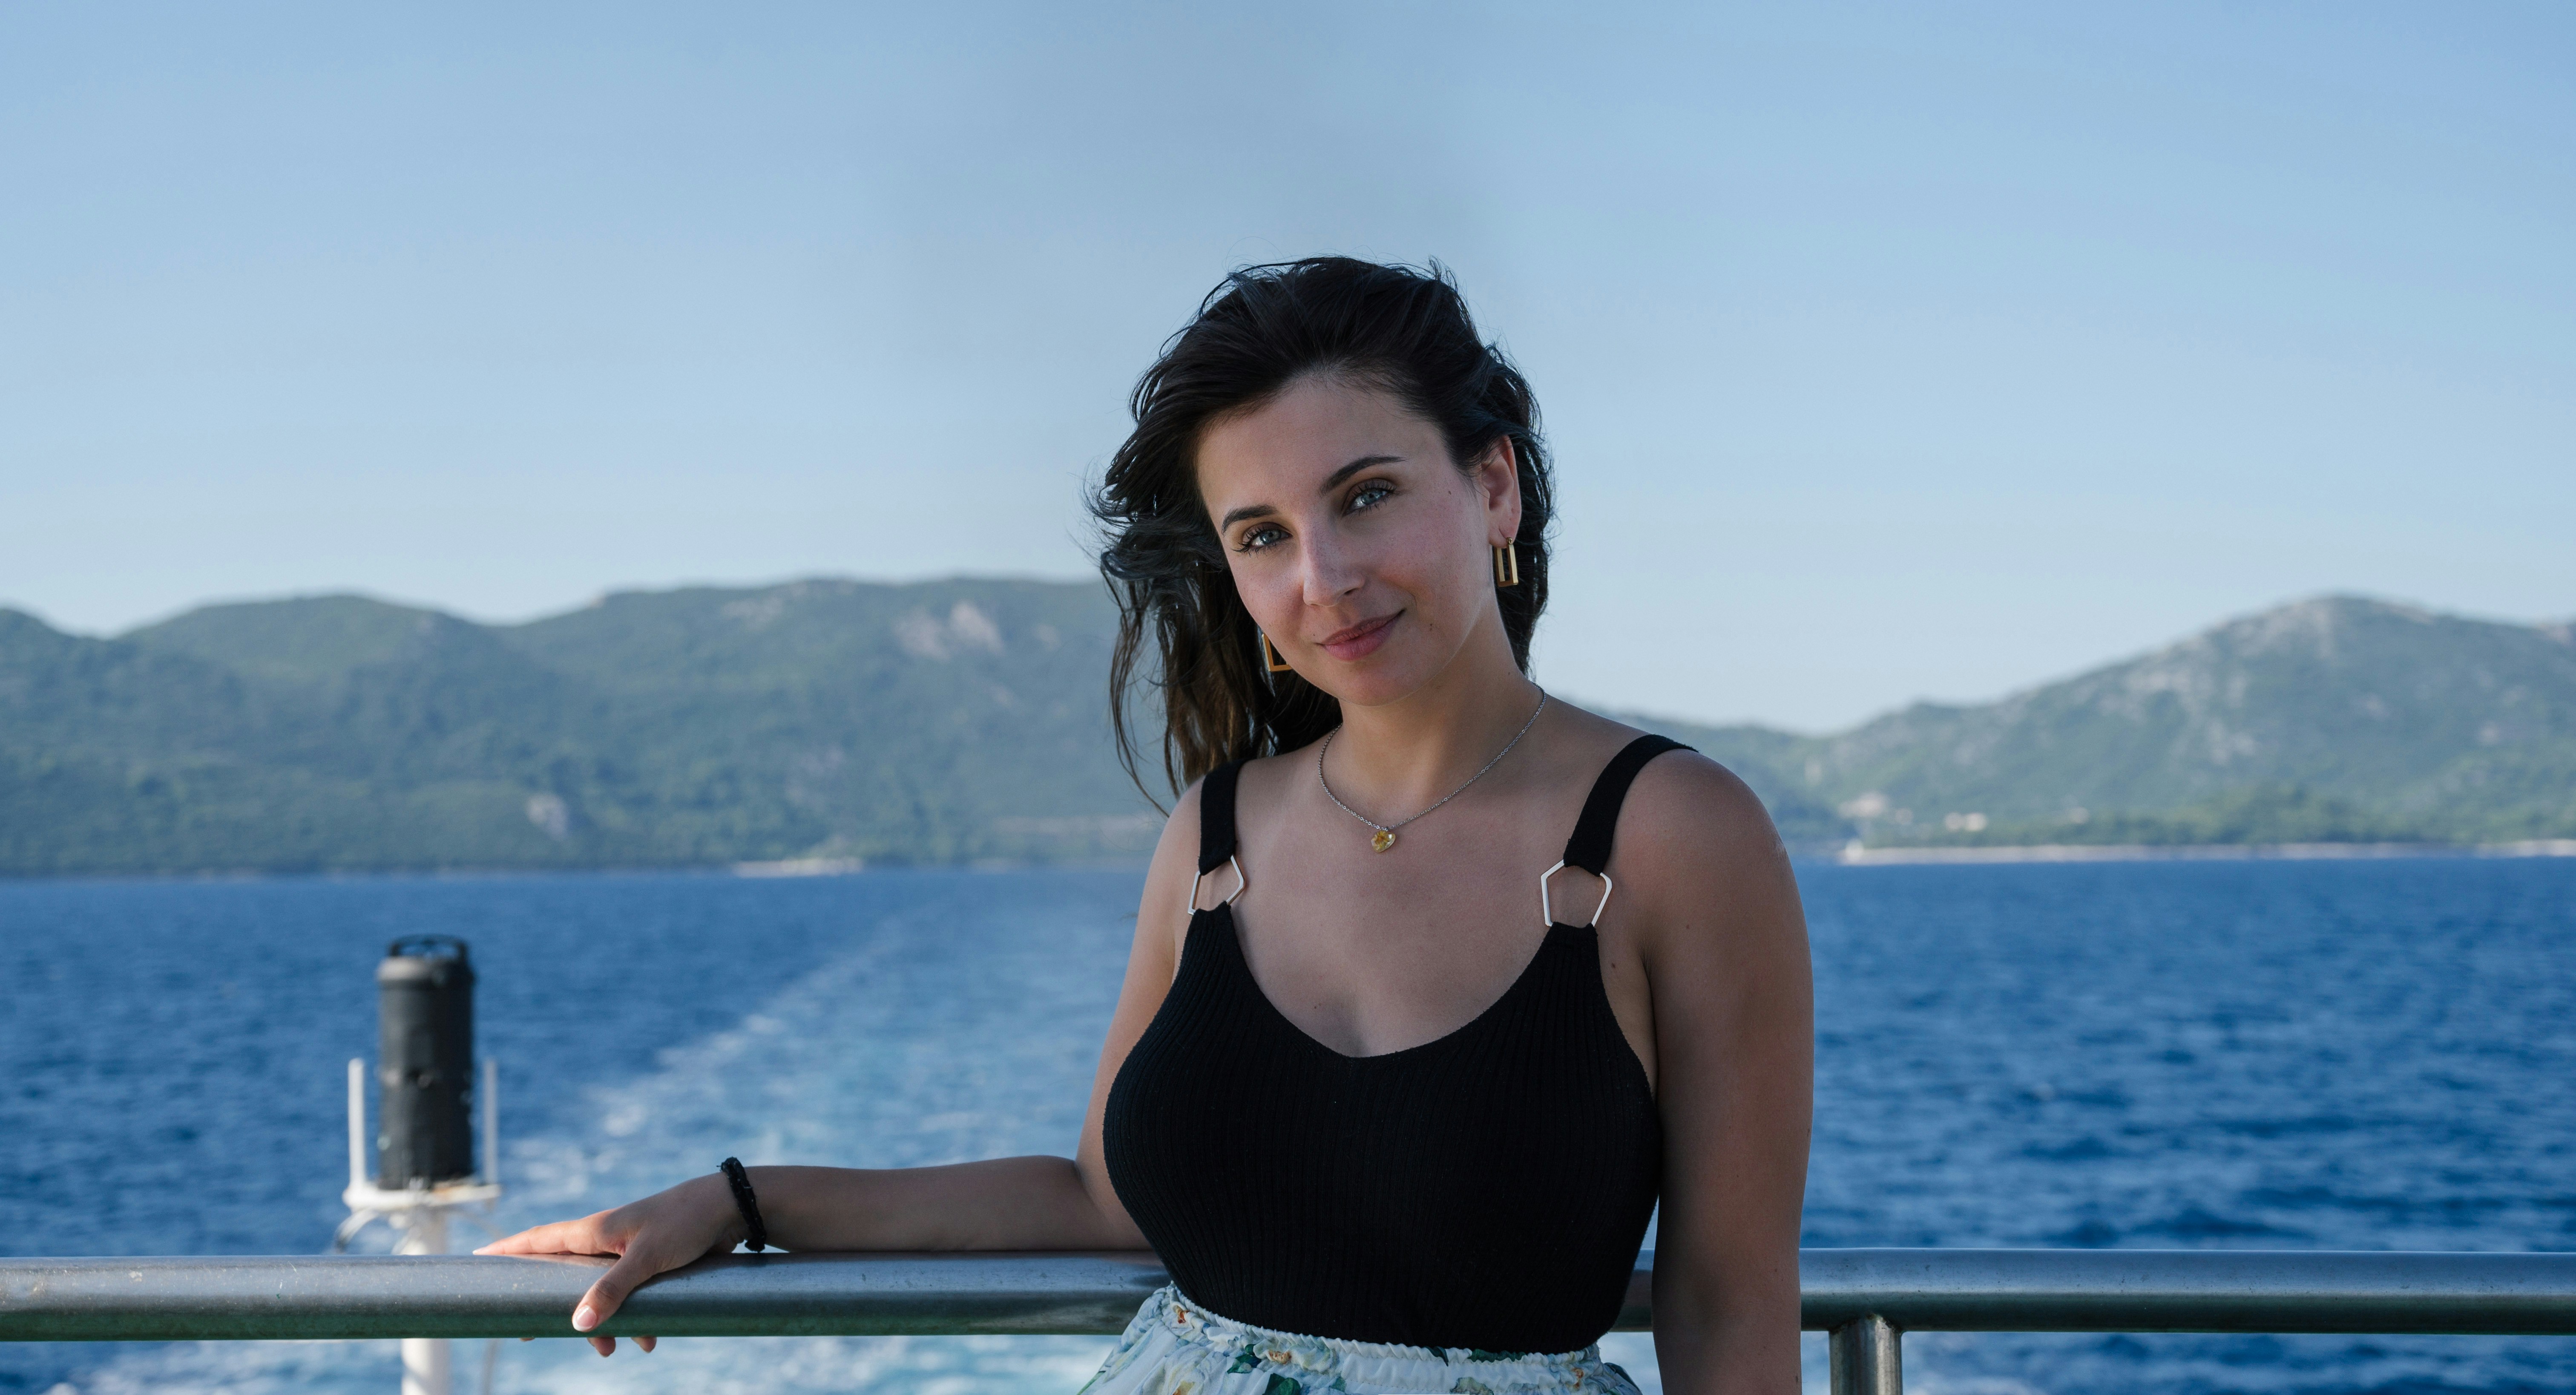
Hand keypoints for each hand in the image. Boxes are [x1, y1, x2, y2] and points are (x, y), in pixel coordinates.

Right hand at [475, 1173, 745, 1355]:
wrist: (732, 1209)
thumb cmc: (686, 1222)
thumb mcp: (647, 1258)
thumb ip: (613, 1290)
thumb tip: (578, 1324)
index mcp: (595, 1230)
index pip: (540, 1240)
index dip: (509, 1251)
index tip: (477, 1261)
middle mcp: (606, 1239)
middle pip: (565, 1276)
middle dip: (553, 1307)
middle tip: (529, 1334)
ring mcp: (628, 1250)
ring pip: (601, 1292)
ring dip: (604, 1323)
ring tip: (611, 1351)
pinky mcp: (651, 1261)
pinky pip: (632, 1295)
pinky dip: (637, 1318)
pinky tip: (650, 1340)